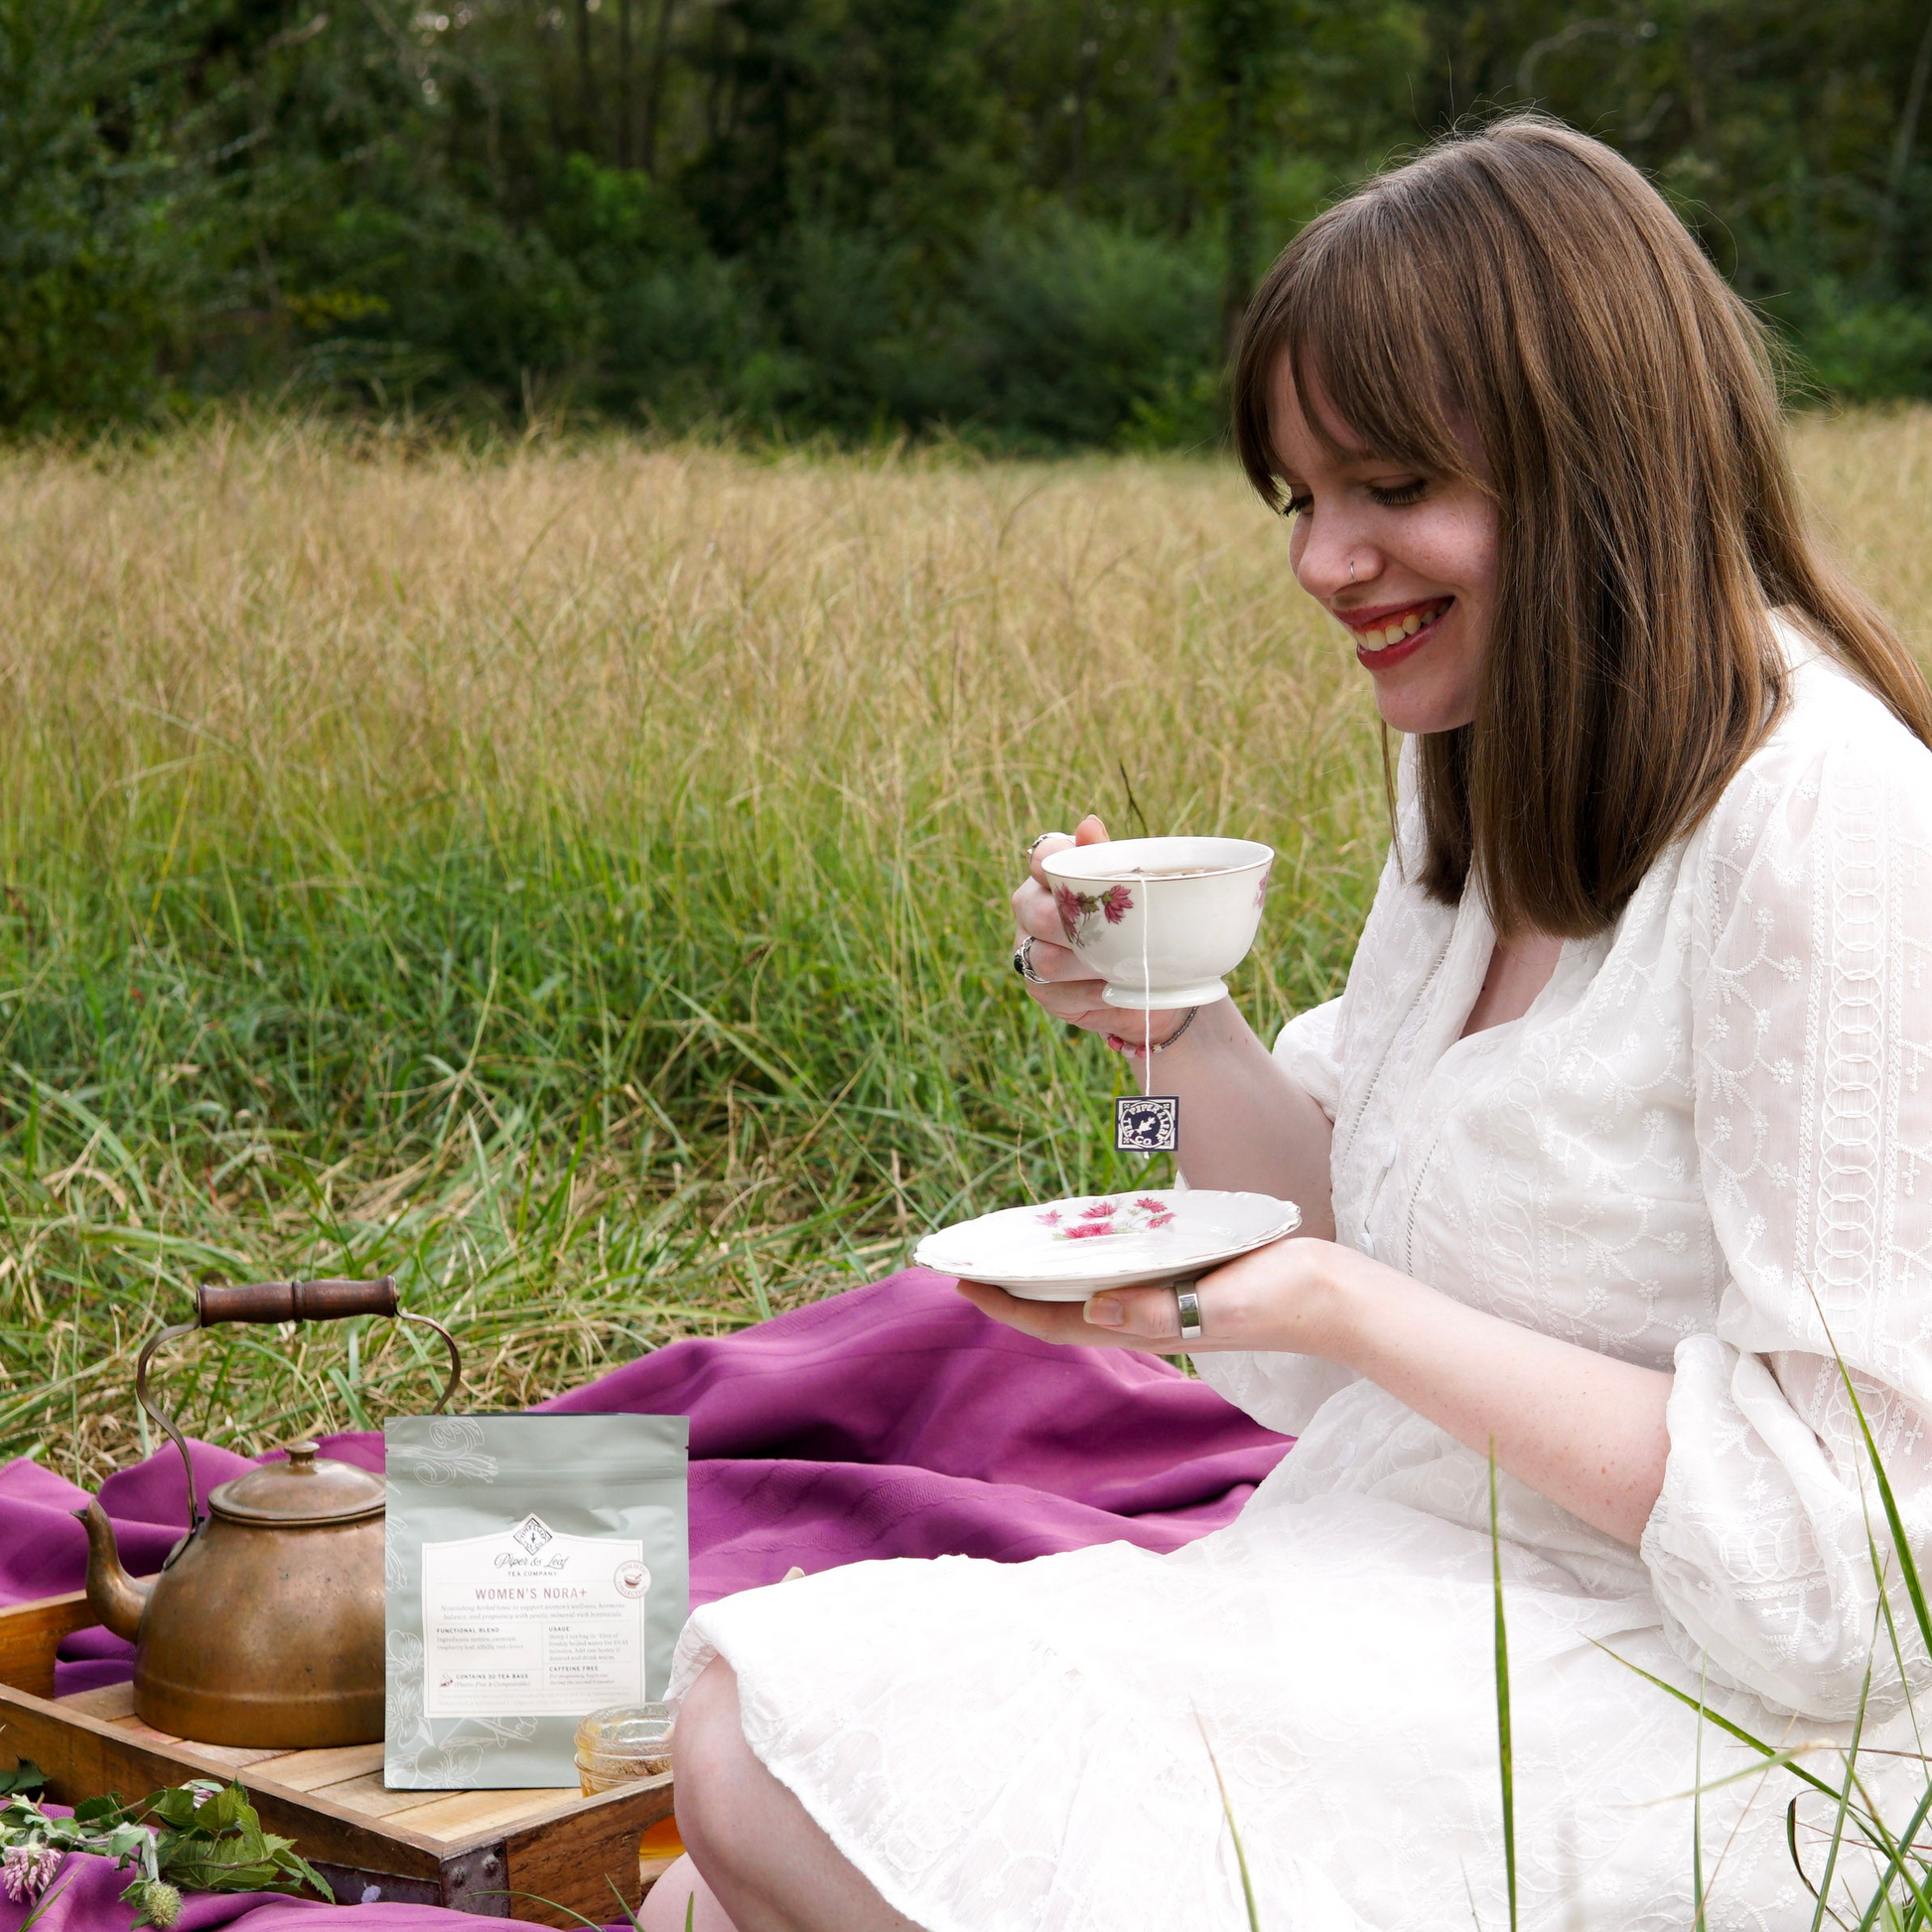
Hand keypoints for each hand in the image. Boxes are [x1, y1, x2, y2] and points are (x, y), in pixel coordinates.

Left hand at [955, 1236, 1351, 1355]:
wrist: (1340, 1298)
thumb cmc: (1285, 1297)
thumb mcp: (1222, 1301)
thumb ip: (1162, 1310)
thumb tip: (1094, 1308)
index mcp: (1153, 1326)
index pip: (1062, 1324)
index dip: (1009, 1308)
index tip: (964, 1284)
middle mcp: (1151, 1319)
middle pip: (1067, 1311)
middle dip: (1016, 1293)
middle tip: (971, 1262)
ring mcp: (1169, 1303)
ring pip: (1091, 1295)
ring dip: (1048, 1279)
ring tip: (1012, 1252)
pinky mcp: (1189, 1283)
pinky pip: (1123, 1279)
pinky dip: (1091, 1265)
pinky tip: (1083, 1242)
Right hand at [1012, 814, 1189, 1039]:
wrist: (1154, 982)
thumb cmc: (1140, 925)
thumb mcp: (1136, 891)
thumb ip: (1110, 860)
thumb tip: (1088, 824)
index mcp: (1052, 876)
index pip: (1041, 856)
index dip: (1053, 859)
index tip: (1077, 871)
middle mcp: (1031, 909)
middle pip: (1036, 911)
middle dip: (1074, 924)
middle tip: (1114, 930)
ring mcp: (1030, 951)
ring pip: (1044, 957)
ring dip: (1086, 963)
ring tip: (1122, 964)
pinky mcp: (1041, 990)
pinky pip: (1056, 991)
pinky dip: (1090, 992)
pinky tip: (1114, 988)